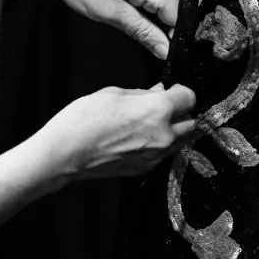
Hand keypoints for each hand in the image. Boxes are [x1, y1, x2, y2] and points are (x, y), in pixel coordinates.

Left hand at [32, 0, 178, 59]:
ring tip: (130, 25)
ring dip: (152, 21)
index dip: (173, 40)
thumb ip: (144, 33)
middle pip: (174, 12)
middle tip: (144, 44)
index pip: (180, 19)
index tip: (164, 56)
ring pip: (162, 6)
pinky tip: (130, 16)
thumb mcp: (113, 14)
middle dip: (164, 31)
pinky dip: (145, 11)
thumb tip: (167, 51)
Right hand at [42, 83, 195, 181]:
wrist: (65, 153)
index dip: (180, 90)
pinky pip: (163, 154)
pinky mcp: (144, 169)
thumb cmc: (84, 120)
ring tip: (152, 121)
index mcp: (158, 110)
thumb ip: (143, 93)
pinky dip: (160, 144)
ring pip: (181, 141)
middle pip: (192, 123)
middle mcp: (163, 135)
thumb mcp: (114, 93)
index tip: (172, 89)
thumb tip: (158, 92)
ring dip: (175, 130)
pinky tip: (140, 137)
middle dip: (183, 112)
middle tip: (165, 105)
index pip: (189, 97)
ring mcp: (155, 156)